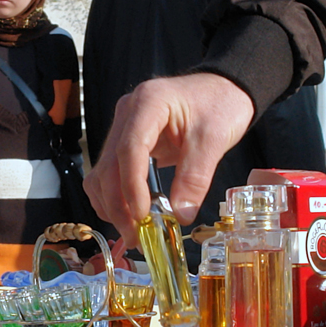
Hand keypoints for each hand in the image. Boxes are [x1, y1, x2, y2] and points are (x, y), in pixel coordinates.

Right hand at [83, 73, 253, 247]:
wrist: (222, 89)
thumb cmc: (220, 104)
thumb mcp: (214, 139)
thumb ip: (195, 177)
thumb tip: (180, 217)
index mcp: (148, 103)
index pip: (129, 149)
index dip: (131, 186)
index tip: (142, 216)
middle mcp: (127, 113)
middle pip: (109, 166)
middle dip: (118, 205)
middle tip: (136, 236)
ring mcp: (123, 127)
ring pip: (102, 173)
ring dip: (112, 205)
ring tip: (134, 232)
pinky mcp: (126, 141)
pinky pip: (110, 173)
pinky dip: (116, 197)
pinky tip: (131, 215)